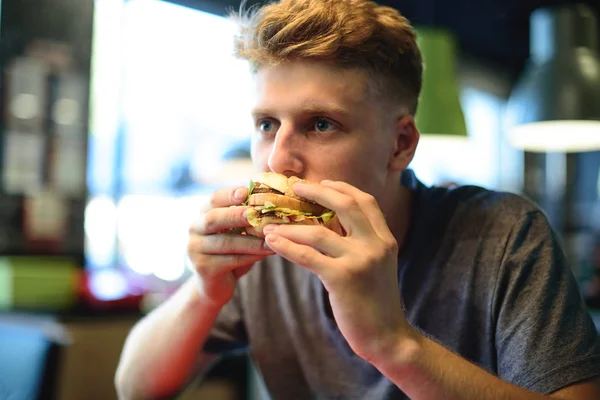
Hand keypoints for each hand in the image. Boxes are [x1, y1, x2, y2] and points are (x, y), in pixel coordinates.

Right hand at [187, 186, 274, 307]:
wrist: (215, 284)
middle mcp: (195, 229)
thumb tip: (273, 202)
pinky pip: (231, 260)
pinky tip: (267, 253)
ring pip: (226, 242)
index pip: (213, 199)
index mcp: (204, 214)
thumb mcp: (237, 232)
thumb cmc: (231, 252)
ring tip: (271, 238)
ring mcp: (196, 249)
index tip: (246, 192)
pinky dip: (251, 256)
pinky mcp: (203, 268)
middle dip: (235, 215)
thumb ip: (247, 218)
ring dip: (251, 241)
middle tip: (255, 213)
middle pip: (214, 218)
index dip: (229, 194)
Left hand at [262, 180, 413, 363]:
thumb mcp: (375, 265)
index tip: (322, 182)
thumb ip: (359, 243)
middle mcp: (376, 244)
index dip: (342, 187)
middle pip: (345, 204)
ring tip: (270, 225)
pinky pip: (308, 256)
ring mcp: (361, 260)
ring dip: (290, 227)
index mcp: (385, 239)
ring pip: (319, 233)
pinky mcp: (343, 278)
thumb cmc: (375, 302)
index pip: (365, 201)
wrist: (387, 337)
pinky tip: (272, 242)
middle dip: (317, 192)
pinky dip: (286, 247)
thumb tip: (329, 225)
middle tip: (295, 188)